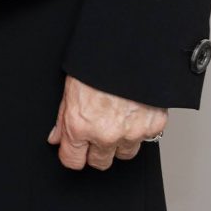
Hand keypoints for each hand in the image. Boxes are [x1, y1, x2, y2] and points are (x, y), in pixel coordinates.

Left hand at [49, 74, 168, 169]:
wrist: (129, 48)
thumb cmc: (97, 63)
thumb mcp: (70, 89)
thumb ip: (63, 119)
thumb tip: (57, 137)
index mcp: (80, 125)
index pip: (73, 161)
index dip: (72, 155)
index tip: (74, 151)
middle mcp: (106, 134)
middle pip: (100, 162)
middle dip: (96, 151)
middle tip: (97, 132)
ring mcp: (132, 133)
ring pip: (124, 154)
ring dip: (120, 143)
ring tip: (116, 119)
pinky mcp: (153, 127)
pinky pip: (145, 139)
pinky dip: (140, 129)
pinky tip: (133, 111)